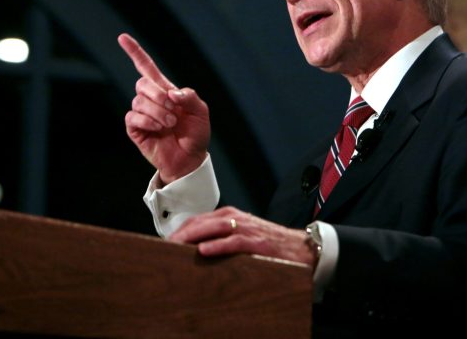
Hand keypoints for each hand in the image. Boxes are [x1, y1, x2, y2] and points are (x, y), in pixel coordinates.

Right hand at [118, 33, 209, 182]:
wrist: (190, 159)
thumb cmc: (195, 134)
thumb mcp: (200, 112)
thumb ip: (189, 97)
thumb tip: (170, 93)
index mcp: (165, 90)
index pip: (146, 67)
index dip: (135, 52)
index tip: (122, 37)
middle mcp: (150, 99)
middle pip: (142, 83)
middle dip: (158, 95)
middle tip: (174, 111)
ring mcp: (142, 114)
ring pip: (139, 101)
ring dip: (157, 112)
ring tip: (170, 124)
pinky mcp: (135, 129)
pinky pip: (133, 117)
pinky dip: (148, 121)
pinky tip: (159, 129)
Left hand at [169, 206, 315, 267]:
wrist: (301, 247)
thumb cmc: (270, 243)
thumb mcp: (243, 235)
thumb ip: (222, 237)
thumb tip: (196, 248)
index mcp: (231, 215)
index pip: (199, 219)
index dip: (181, 229)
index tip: (166, 241)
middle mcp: (237, 218)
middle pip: (203, 221)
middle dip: (182, 233)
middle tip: (166, 246)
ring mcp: (247, 229)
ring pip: (215, 228)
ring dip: (194, 236)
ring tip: (177, 247)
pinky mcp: (258, 242)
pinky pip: (234, 242)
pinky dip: (218, 245)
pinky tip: (204, 251)